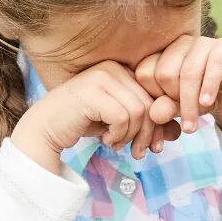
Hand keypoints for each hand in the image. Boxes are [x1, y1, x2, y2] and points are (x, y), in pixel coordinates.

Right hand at [11, 61, 179, 172]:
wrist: (45, 130)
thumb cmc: (82, 124)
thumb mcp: (120, 124)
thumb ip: (147, 124)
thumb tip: (176, 131)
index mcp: (121, 70)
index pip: (154, 95)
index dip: (157, 123)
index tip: (150, 145)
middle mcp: (112, 68)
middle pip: (150, 104)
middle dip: (147, 133)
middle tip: (137, 152)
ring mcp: (101, 77)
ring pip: (139, 111)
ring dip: (131, 136)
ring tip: (116, 144)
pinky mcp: (92, 91)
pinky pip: (123, 117)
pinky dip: (118, 134)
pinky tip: (105, 140)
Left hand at [133, 34, 221, 148]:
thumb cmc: (199, 101)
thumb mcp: (177, 109)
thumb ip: (163, 110)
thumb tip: (155, 115)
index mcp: (161, 53)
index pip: (144, 73)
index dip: (154, 98)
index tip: (166, 111)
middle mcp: (180, 43)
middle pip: (165, 73)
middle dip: (174, 101)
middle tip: (184, 117)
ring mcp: (202, 41)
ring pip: (189, 73)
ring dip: (190, 104)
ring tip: (192, 125)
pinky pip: (213, 66)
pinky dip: (208, 88)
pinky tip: (207, 103)